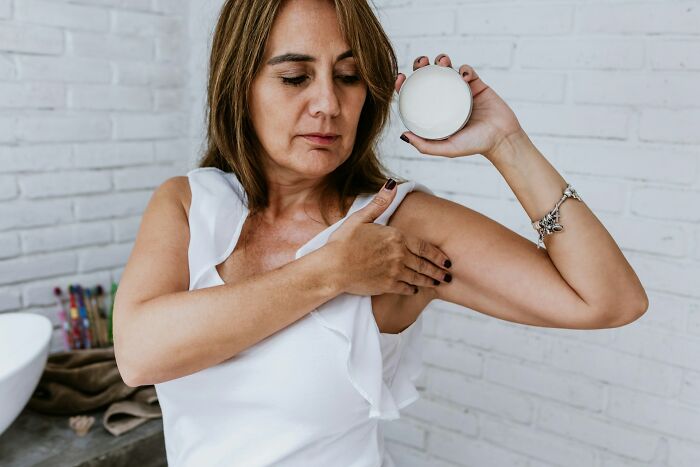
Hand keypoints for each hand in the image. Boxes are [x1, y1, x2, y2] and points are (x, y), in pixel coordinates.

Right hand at [326, 180, 451, 296]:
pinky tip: (416, 290)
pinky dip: (413, 290)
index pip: (424, 247)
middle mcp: (399, 255)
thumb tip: (391, 184)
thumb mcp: (361, 218)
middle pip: (424, 264)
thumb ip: (380, 203)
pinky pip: (406, 289)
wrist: (333, 268)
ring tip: (438, 283)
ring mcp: (395, 271)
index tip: (446, 260)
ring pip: (418, 277)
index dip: (437, 255)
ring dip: (430, 281)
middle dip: (438, 270)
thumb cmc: (343, 242)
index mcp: (396, 237)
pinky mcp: (387, 286)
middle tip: (448, 274)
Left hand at [395, 54, 524, 160]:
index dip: (405, 85)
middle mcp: (445, 99)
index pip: (414, 95)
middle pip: (428, 77)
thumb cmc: (474, 145)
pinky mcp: (476, 85)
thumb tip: (403, 135)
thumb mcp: (447, 148)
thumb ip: (426, 145)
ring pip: (447, 70)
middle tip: (421, 62)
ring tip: (442, 61)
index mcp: (435, 112)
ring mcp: (460, 91)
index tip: (400, 77)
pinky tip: (464, 75)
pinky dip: (464, 69)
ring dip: (442, 61)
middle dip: (421, 65)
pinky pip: (468, 71)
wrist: (502, 139)